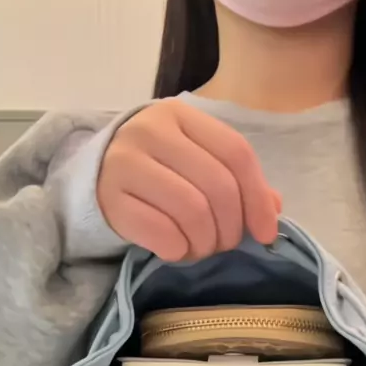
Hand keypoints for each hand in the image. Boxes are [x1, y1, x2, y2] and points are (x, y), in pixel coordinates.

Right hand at [97, 99, 280, 261]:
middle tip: (225, 244)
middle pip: (217, 186)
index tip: (266, 233)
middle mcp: (150, 131)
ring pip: (193, 212)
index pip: (236, 153)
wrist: (92, 179)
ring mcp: (125, 163)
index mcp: (180, 114)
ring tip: (201, 248)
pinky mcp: (109, 199)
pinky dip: (179, 250)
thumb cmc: (156, 171)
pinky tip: (176, 250)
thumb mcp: (194, 161)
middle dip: (231, 227)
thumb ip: (234, 179)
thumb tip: (274, 208)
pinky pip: (163, 233)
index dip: (258, 197)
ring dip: (206, 242)